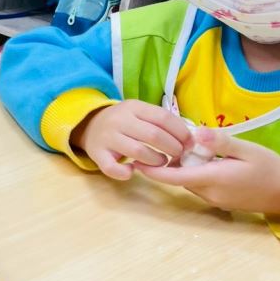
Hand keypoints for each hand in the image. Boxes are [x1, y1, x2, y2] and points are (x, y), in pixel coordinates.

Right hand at [73, 99, 191, 179]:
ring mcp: (107, 137)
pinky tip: (132, 171)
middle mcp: (119, 120)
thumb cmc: (125, 122)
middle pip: (153, 135)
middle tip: (178, 155)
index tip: (189, 144)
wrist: (89, 125)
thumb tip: (190, 139)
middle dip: (172, 148)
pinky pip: (112, 168)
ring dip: (155, 161)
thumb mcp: (140, 113)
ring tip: (160, 162)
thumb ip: (161, 122)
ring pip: (138, 151)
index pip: (163, 118)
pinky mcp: (97, 154)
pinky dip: (125, 173)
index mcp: (133, 107)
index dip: (181, 132)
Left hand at [136, 127, 279, 212]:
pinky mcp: (220, 202)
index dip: (152, 170)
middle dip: (169, 163)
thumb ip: (219, 141)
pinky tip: (203, 159)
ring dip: (183, 168)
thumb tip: (194, 133)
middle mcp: (208, 193)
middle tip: (162, 143)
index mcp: (212, 179)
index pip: (173, 177)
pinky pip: (199, 186)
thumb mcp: (247, 149)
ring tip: (183, 148)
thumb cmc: (269, 169)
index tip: (135, 161)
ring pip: (188, 182)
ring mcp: (214, 200)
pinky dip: (194, 173)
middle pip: (178, 178)